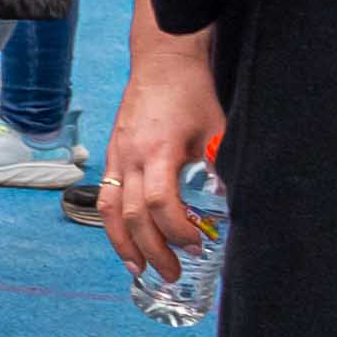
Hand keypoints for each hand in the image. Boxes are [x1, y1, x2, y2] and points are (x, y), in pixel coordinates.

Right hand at [99, 12, 225, 283]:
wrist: (162, 62)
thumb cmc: (192, 93)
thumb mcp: (216, 129)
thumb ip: (220, 165)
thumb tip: (230, 204)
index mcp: (157, 151)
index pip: (162, 203)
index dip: (178, 231)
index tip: (198, 245)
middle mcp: (130, 157)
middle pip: (134, 216)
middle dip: (153, 250)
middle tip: (173, 273)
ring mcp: (116, 157)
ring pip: (110, 211)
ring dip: (123, 245)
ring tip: (139, 270)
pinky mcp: (113, 155)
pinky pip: (107, 197)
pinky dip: (113, 224)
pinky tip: (125, 241)